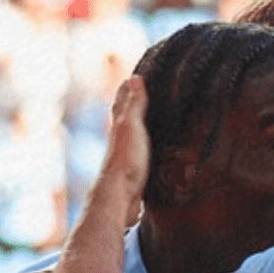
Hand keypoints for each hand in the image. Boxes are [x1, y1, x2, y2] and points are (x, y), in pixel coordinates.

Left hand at [99, 75, 151, 228]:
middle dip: (133, 105)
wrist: (120, 196)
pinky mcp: (135, 170)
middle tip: (143, 93)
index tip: (135, 76)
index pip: (123, 101)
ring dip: (140, 126)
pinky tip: (153, 149)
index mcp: (121, 126)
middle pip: (126, 117)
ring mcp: (127, 155)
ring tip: (152, 118)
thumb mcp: (132, 127)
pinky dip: (147, 145)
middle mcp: (121, 138)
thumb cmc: (126, 160)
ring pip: (133, 135)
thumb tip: (135, 78)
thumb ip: (135, 105)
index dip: (128, 88)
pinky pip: (142, 152)